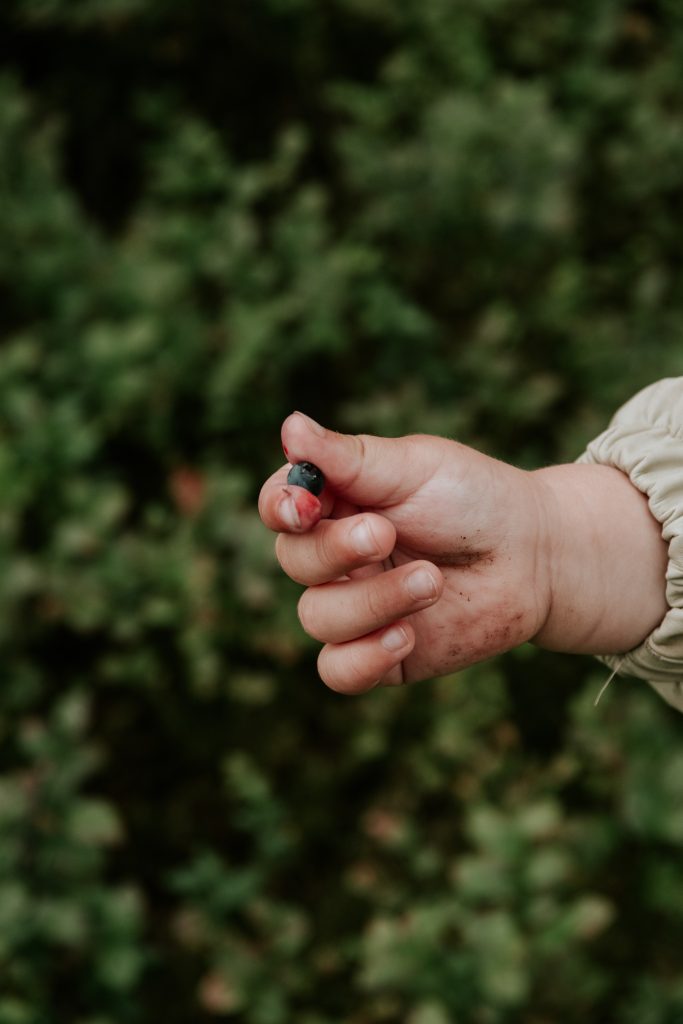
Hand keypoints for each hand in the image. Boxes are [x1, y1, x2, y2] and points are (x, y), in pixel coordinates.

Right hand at [259, 413, 552, 692]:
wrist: (533, 555)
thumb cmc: (473, 498)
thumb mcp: (414, 467)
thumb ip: (350, 458)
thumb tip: (290, 426)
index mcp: (334, 502)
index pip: (279, 506)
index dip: (281, 507)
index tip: (305, 506)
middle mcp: (334, 557)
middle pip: (292, 561)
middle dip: (335, 550)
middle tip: (386, 533)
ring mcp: (354, 606)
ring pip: (317, 616)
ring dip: (371, 600)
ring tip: (433, 581)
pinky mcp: (380, 654)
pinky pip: (338, 670)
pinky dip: (362, 657)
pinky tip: (405, 637)